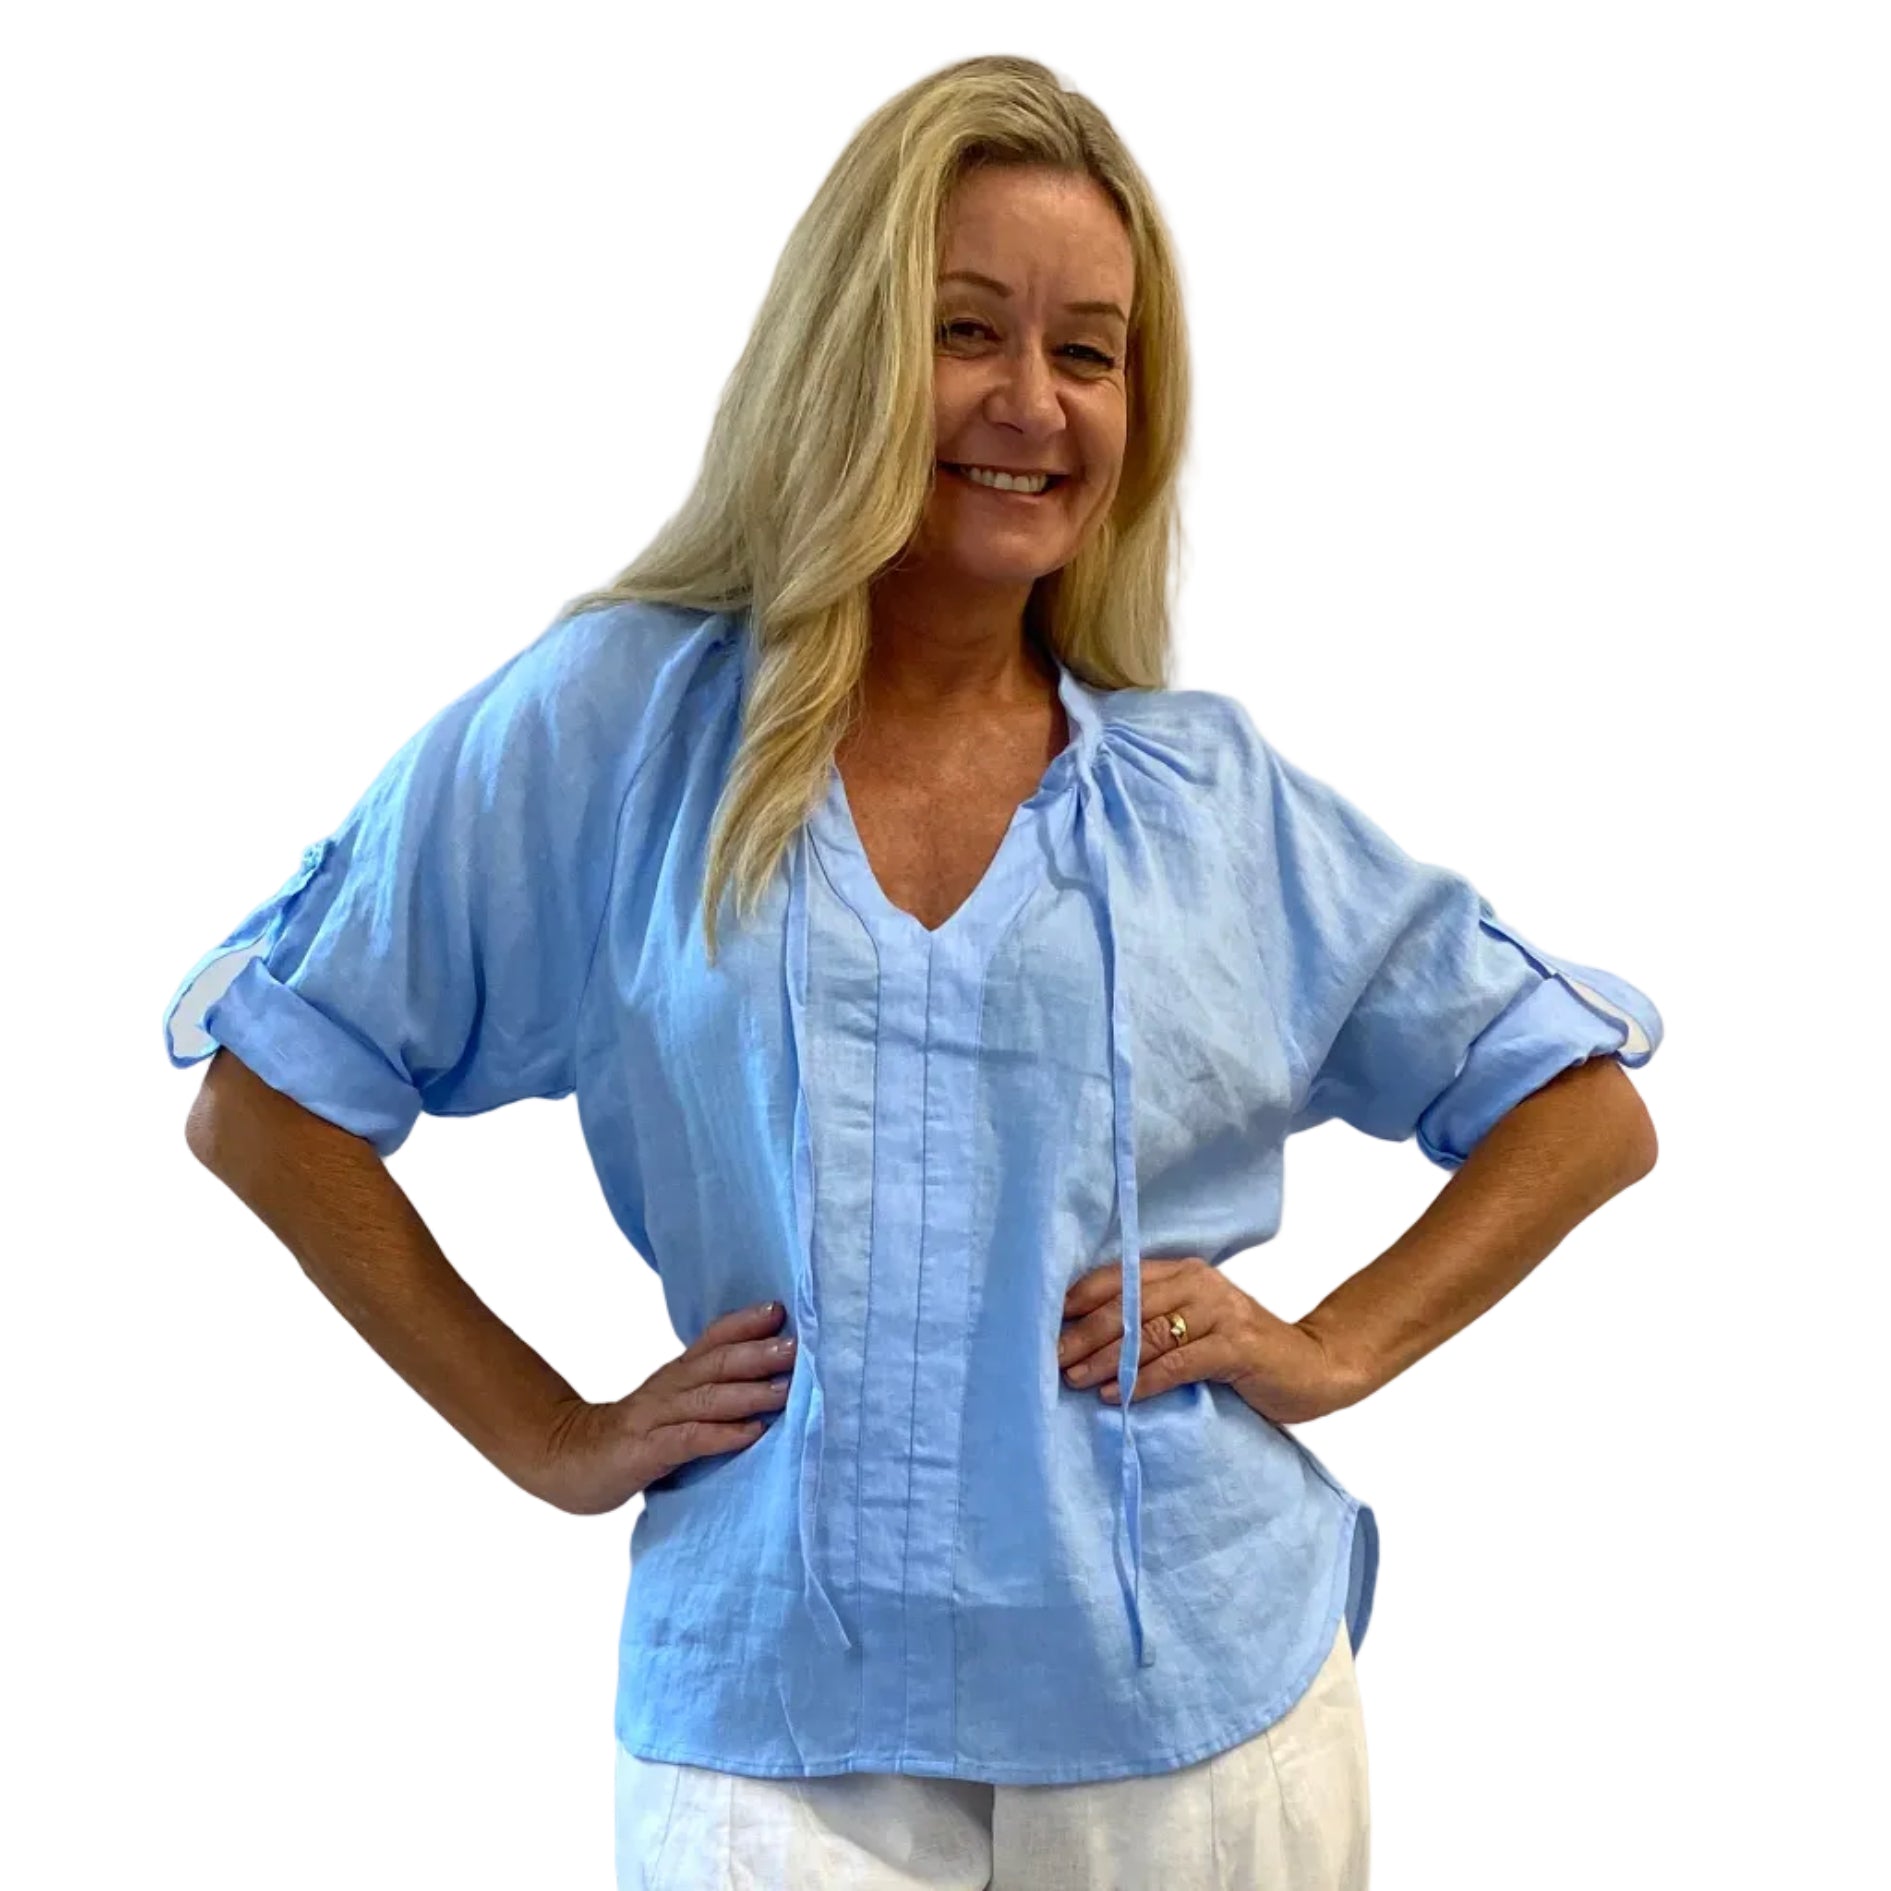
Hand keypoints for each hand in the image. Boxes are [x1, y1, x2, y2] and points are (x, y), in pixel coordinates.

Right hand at [527, 1302, 796, 1514]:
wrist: (566, 1459)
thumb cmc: (635, 1434)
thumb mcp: (675, 1404)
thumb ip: (712, 1389)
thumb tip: (770, 1377)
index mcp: (678, 1374)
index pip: (713, 1338)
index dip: (745, 1322)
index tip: (782, 1309)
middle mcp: (669, 1388)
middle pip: (716, 1363)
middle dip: (759, 1353)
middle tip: (797, 1346)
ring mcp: (654, 1417)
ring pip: (707, 1398)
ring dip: (749, 1391)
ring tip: (786, 1389)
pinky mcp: (645, 1451)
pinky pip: (688, 1439)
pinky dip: (722, 1434)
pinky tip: (751, 1433)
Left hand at [1058, 1257, 1358, 1426]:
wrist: (1315, 1367)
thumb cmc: (1243, 1353)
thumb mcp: (1195, 1327)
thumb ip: (1152, 1323)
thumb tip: (1083, 1341)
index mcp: (1185, 1272)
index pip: (1120, 1277)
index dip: (1078, 1300)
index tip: (1043, 1324)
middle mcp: (1200, 1283)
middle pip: (1127, 1305)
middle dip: (1082, 1332)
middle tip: (1050, 1358)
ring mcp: (1221, 1312)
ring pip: (1148, 1333)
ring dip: (1105, 1359)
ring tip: (1074, 1379)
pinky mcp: (1237, 1346)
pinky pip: (1178, 1363)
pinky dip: (1143, 1380)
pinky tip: (1117, 1396)